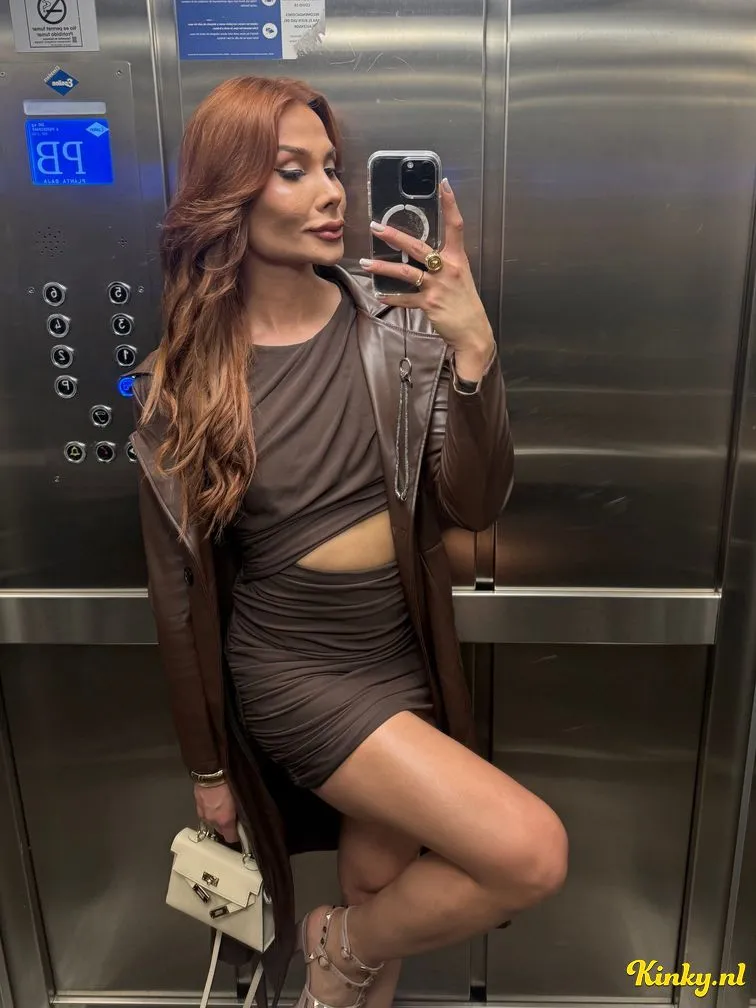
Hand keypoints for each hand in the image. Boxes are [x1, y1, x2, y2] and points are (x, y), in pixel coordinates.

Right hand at [194, 782, 238, 841]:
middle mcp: (212, 820)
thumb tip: (244, 818)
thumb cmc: (228, 783)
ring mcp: (203, 813)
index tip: (241, 830)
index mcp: (224, 820)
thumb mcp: (240, 798)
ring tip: (223, 805)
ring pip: (212, 822)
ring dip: (217, 817)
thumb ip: (241, 812)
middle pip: (220, 831)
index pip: (231, 838)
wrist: (211, 772)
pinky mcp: (197, 805)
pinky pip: (205, 813)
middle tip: (233, 815)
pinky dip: (210, 810)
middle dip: (227, 825)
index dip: (237, 835)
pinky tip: (215, 800)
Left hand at [359, 178, 495, 376]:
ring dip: (383, 267)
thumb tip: (424, 253)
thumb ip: (444, 263)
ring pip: (406, 272)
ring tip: (365, 263)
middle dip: (395, 236)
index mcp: (457, 259)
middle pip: (418, 247)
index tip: (443, 184)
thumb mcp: (460, 277)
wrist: (472, 331)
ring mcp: (437, 286)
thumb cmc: (464, 303)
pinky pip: (405, 298)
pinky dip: (391, 297)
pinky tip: (379, 293)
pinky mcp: (429, 304)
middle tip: (376, 227)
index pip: (455, 226)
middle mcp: (448, 269)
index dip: (450, 204)